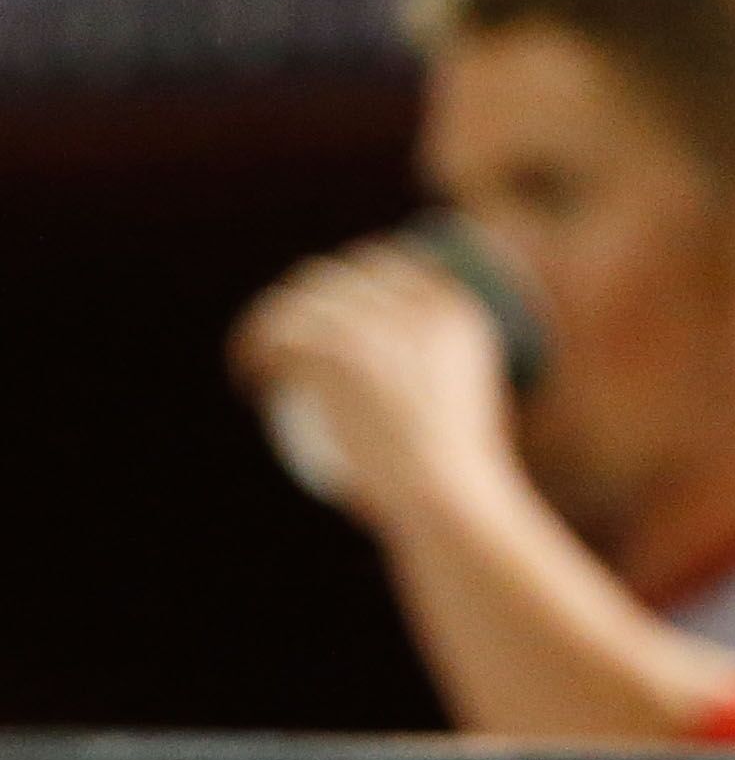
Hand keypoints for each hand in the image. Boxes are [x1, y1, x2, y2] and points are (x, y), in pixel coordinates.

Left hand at [227, 243, 519, 526]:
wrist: (444, 491)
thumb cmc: (452, 480)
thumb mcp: (461, 422)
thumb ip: (431, 385)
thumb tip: (393, 388)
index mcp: (454, 308)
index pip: (391, 267)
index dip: (352, 281)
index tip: (330, 313)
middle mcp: (418, 302)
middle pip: (342, 275)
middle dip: (305, 294)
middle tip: (288, 335)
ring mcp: (378, 322)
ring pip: (300, 300)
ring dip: (270, 321)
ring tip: (257, 353)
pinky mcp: (338, 347)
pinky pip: (277, 338)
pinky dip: (254, 353)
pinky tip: (248, 376)